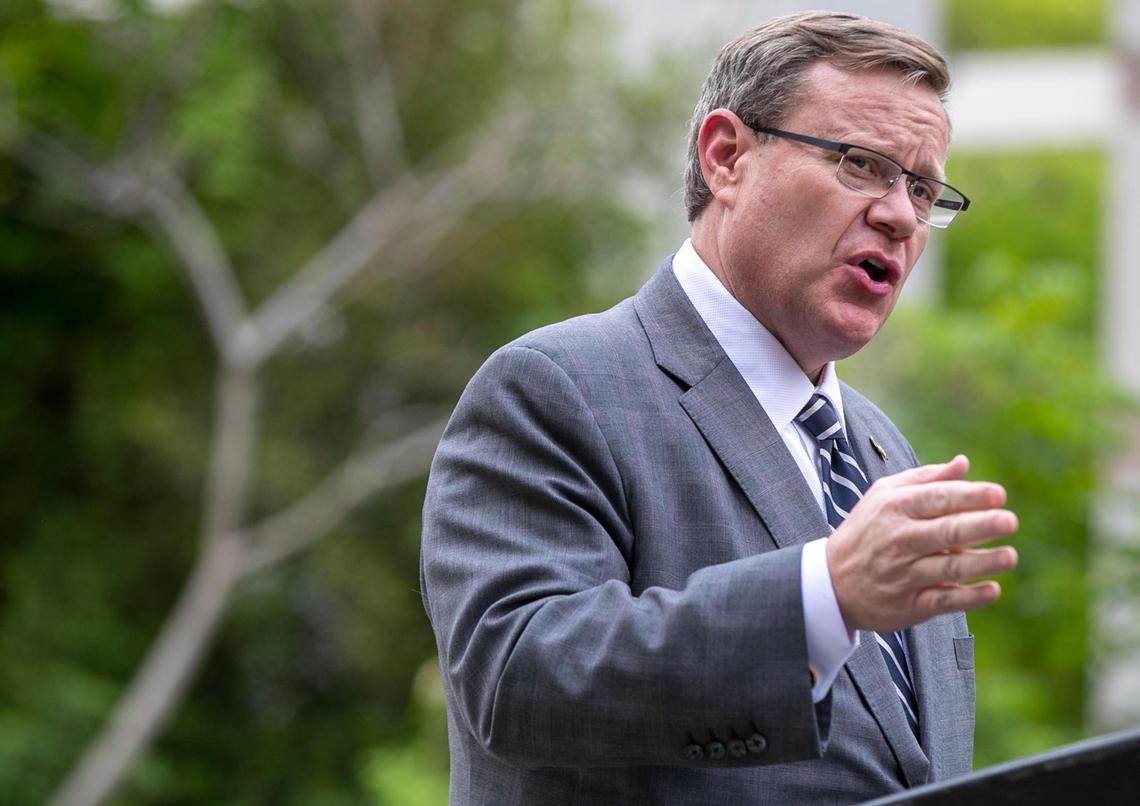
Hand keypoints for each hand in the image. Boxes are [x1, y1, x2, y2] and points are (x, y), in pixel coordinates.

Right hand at [827, 454, 1018, 632]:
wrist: (831, 582)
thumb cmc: (866, 532)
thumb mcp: (883, 497)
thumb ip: (925, 479)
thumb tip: (963, 463)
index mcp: (895, 508)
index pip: (937, 498)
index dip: (969, 495)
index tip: (999, 494)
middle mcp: (900, 540)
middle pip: (946, 532)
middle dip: (980, 525)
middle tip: (1009, 521)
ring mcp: (905, 573)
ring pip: (949, 568)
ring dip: (982, 563)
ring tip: (1010, 556)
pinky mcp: (909, 605)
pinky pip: (943, 601)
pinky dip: (969, 597)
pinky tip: (992, 590)